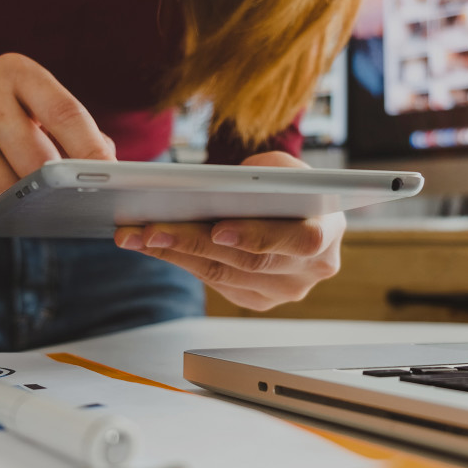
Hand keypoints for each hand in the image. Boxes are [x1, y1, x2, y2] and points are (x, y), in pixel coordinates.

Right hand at [0, 53, 114, 214]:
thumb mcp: (41, 112)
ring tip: (16, 194)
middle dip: (51, 187)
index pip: (65, 113)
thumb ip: (82, 135)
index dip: (91, 150)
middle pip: (34, 157)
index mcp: (18, 71)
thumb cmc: (7, 120)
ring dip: (15, 201)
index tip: (111, 180)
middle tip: (58, 200)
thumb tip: (109, 171)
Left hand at [113, 151, 344, 310]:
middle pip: (249, 261)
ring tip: (138, 235)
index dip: (258, 236)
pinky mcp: (260, 300)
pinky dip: (181, 261)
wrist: (298, 212)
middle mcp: (312, 269)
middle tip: (153, 228)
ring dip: (176, 253)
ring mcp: (287, 290)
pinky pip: (216, 283)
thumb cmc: (289, 185)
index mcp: (328, 231)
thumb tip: (221, 187)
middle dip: (196, 242)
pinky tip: (152, 245)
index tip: (219, 229)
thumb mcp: (283, 167)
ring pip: (225, 275)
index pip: (299, 241)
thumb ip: (264, 173)